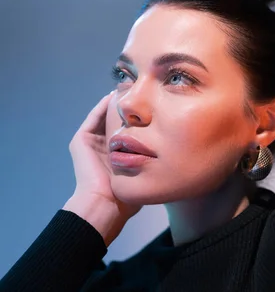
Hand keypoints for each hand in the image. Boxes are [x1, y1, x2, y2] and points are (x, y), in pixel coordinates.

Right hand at [63, 91, 141, 244]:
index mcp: (115, 156)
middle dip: (129, 107)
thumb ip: (153, 161)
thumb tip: (176, 149)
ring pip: (105, 115)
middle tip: (142, 91)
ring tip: (132, 88)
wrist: (106, 203)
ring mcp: (90, 143)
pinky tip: (119, 95)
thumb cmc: (129, 196)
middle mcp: (102, 148)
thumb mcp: (145, 173)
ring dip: (117, 102)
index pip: (128, 130)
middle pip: (116, 120)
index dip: (140, 117)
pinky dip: (106, 105)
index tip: (155, 104)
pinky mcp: (81, 140)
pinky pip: (95, 116)